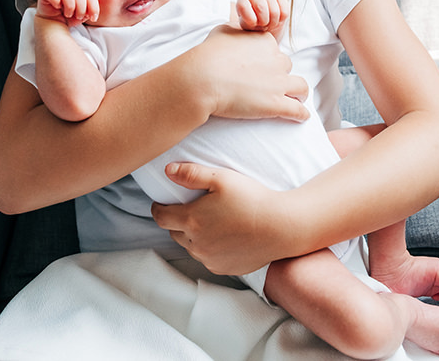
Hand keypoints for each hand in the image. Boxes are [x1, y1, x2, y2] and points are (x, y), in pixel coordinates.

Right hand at [36, 0, 99, 26]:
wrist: (53, 24)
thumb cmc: (69, 18)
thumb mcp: (82, 16)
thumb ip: (88, 12)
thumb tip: (91, 14)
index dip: (93, 6)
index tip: (93, 18)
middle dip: (81, 7)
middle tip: (78, 17)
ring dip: (70, 4)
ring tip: (68, 14)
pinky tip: (57, 7)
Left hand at [151, 162, 284, 274]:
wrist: (280, 227)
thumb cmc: (251, 198)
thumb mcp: (221, 178)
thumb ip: (191, 174)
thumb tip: (167, 170)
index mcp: (192, 220)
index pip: (161, 217)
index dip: (157, 209)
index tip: (159, 203)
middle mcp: (196, 244)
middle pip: (174, 232)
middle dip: (176, 221)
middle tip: (188, 209)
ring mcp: (209, 259)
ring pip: (190, 246)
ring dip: (192, 235)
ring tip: (207, 221)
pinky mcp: (223, 268)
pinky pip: (207, 258)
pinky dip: (208, 248)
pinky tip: (222, 236)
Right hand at [190, 24, 308, 122]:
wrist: (203, 78)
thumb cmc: (209, 54)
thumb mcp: (224, 31)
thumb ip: (237, 29)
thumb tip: (238, 29)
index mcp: (266, 42)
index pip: (274, 50)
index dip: (268, 59)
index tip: (262, 67)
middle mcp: (276, 60)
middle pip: (286, 66)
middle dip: (281, 75)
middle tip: (271, 84)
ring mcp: (278, 83)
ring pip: (301, 87)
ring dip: (299, 93)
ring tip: (297, 100)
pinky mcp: (276, 104)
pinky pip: (297, 110)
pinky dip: (301, 114)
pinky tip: (302, 117)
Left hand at [235, 0, 288, 39]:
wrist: (265, 25)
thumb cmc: (253, 26)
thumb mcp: (247, 27)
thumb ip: (248, 22)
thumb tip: (254, 20)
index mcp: (242, 1)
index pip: (243, 6)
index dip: (250, 18)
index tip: (253, 24)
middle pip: (261, 7)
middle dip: (263, 21)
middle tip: (263, 25)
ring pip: (274, 11)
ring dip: (273, 22)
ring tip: (269, 23)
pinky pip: (284, 12)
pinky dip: (281, 19)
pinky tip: (276, 18)